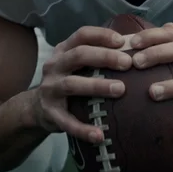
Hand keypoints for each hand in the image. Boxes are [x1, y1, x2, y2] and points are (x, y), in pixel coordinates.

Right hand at [34, 26, 131, 143]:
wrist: (37, 107)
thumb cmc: (68, 81)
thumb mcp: (77, 64)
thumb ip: (98, 56)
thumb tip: (135, 49)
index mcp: (63, 51)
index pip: (81, 35)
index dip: (101, 35)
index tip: (122, 41)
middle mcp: (54, 66)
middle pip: (78, 55)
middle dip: (104, 57)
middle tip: (128, 63)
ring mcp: (50, 89)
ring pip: (72, 84)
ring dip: (97, 86)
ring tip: (121, 90)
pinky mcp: (50, 112)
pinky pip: (67, 122)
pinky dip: (83, 129)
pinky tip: (100, 135)